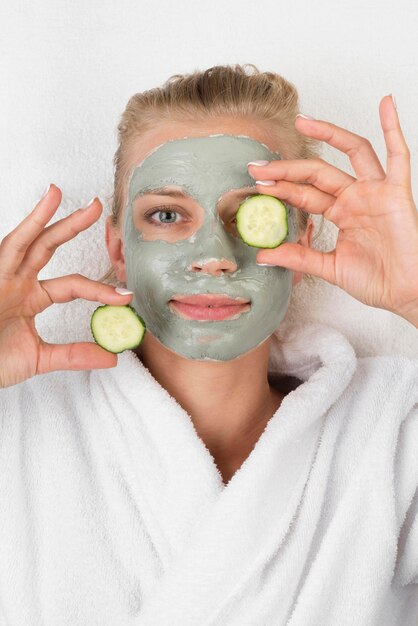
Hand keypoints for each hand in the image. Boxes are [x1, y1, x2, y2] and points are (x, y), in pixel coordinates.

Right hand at [0, 185, 133, 388]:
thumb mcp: (38, 358)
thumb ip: (73, 355)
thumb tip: (111, 357)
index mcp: (29, 297)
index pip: (71, 284)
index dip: (99, 289)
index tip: (125, 297)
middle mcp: (15, 282)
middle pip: (47, 247)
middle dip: (71, 225)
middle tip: (97, 206)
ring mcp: (0, 278)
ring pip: (22, 241)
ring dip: (40, 216)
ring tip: (56, 192)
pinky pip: (8, 249)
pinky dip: (26, 229)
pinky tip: (39, 208)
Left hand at [249, 95, 417, 325]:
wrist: (406, 293)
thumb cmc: (376, 281)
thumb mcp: (329, 268)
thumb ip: (298, 257)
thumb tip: (263, 255)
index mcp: (340, 214)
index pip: (305, 194)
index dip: (281, 187)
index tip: (257, 183)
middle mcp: (356, 198)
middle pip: (318, 172)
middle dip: (288, 168)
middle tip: (259, 165)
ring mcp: (376, 192)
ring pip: (353, 152)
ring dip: (329, 134)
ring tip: (302, 121)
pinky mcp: (397, 192)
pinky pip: (399, 154)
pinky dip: (393, 127)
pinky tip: (386, 103)